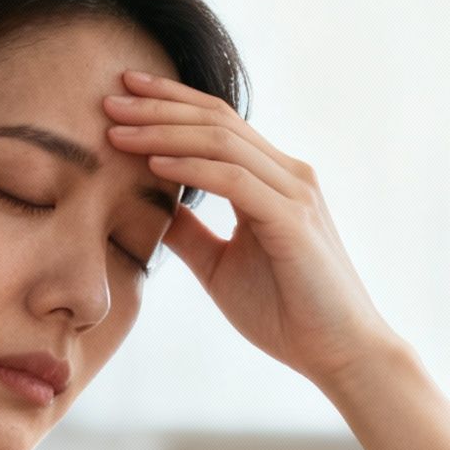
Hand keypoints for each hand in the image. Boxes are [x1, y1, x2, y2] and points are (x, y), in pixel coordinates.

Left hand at [103, 69, 401, 387]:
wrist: (340, 354)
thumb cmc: (287, 315)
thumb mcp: (220, 266)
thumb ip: (189, 233)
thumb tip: (148, 207)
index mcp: (274, 180)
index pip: (218, 123)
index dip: (169, 103)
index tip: (121, 95)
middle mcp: (288, 175)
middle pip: (216, 119)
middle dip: (159, 105)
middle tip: (108, 97)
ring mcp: (294, 193)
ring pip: (221, 141)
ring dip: (164, 130)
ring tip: (116, 128)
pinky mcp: (292, 220)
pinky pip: (233, 180)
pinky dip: (190, 167)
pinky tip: (153, 163)